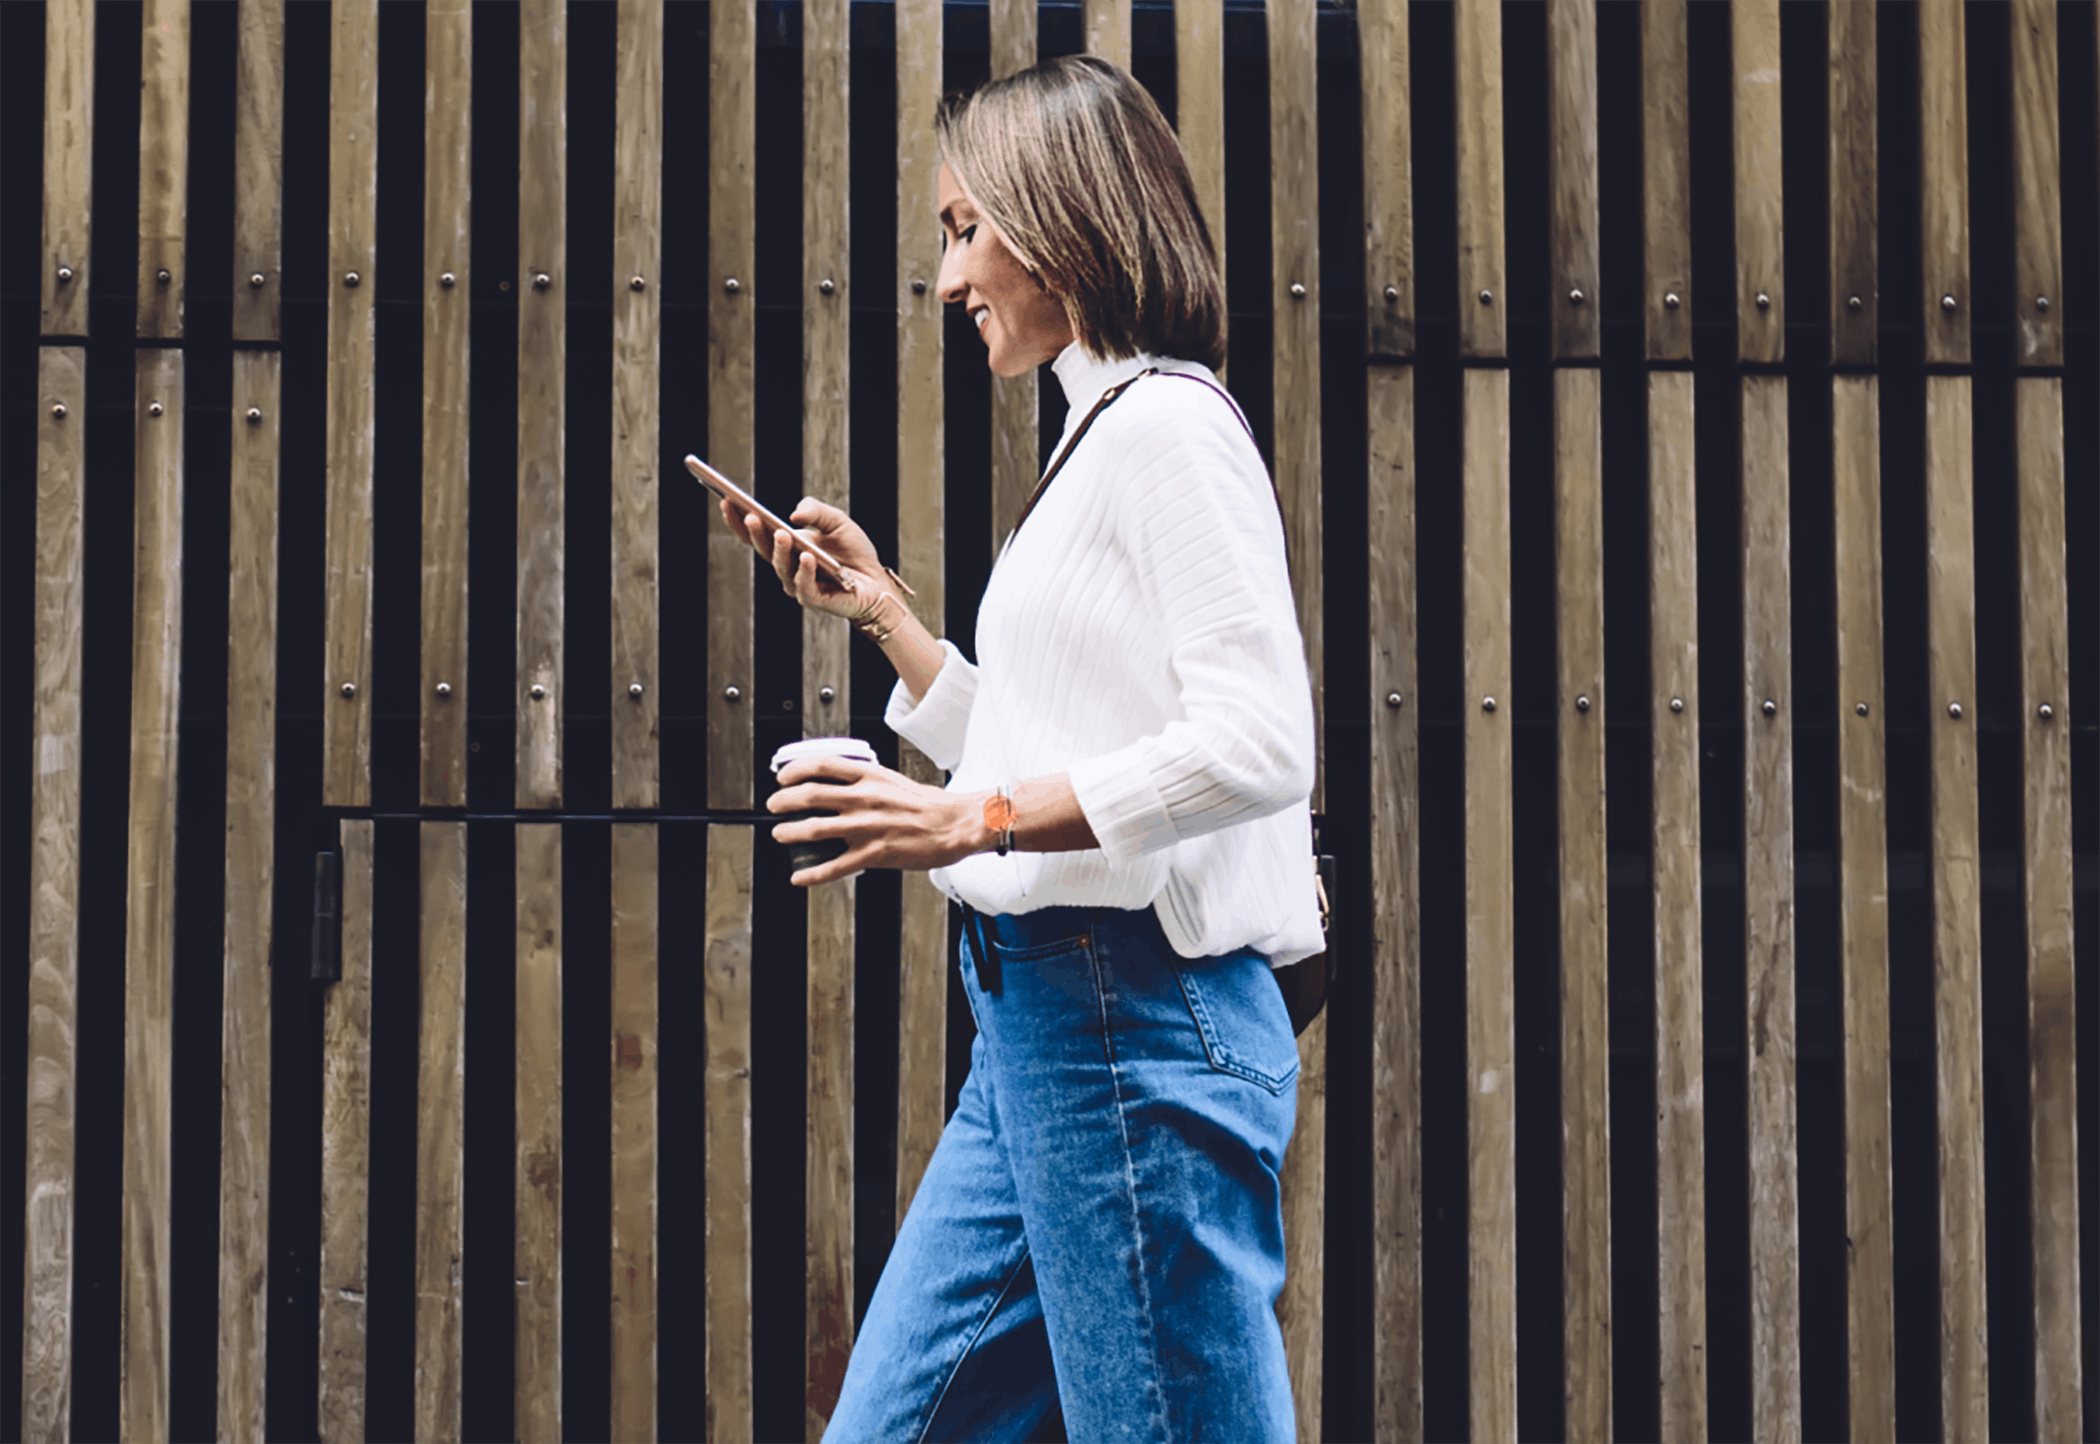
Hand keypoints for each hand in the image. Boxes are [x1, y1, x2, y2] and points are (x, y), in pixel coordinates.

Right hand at [720, 494, 894, 623]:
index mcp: (786, 546)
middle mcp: (787, 566)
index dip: (739, 519)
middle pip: (764, 549)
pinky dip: (804, 572)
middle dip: (755, 532)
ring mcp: (798, 583)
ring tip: (782, 534)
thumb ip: (816, 511)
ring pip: (782, 568)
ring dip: (780, 551)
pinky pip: (804, 587)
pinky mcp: (815, 599)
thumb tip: (795, 514)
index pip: (757, 533)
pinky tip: (807, 557)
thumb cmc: (853, 552)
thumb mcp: (837, 521)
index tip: (728, 499)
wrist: (876, 581)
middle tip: (750, 516)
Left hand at [767, 756, 979, 885]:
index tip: (783, 777)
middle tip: (774, 806)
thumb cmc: (928, 805)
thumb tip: (838, 782)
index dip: (795, 770)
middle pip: (810, 795)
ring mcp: (868, 827)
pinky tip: (799, 876)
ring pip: (815, 829)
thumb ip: (865, 780)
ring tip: (780, 835)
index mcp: (870, 776)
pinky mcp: (874, 854)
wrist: (955, 825)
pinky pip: (835, 866)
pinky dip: (812, 873)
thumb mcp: (892, 780)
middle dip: (783, 801)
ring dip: (790, 832)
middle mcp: (865, 799)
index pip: (822, 765)